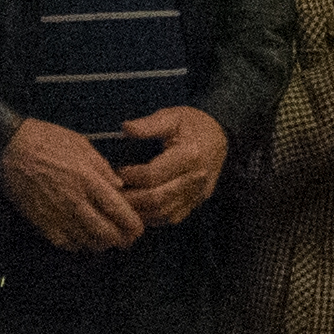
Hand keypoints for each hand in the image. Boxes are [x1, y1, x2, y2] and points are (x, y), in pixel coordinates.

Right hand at [0, 115, 145, 253]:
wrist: (9, 147)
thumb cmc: (46, 140)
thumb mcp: (82, 144)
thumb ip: (103, 168)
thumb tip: (119, 187)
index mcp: (88, 180)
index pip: (119, 212)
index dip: (133, 226)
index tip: (138, 230)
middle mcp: (75, 202)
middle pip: (106, 234)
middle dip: (121, 240)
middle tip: (125, 240)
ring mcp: (57, 215)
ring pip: (87, 242)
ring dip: (101, 244)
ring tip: (106, 240)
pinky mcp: (42, 223)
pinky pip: (66, 243)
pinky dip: (78, 245)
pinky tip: (82, 238)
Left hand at [115, 106, 231, 224]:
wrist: (219, 137)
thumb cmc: (192, 124)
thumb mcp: (172, 116)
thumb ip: (149, 124)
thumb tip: (126, 128)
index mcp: (190, 154)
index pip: (153, 175)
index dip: (131, 176)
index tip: (118, 171)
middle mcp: (196, 178)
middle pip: (157, 199)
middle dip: (131, 199)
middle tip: (114, 192)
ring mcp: (197, 194)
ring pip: (164, 213)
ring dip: (140, 211)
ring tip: (123, 202)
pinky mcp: (196, 203)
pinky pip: (172, 218)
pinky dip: (152, 217)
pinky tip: (139, 208)